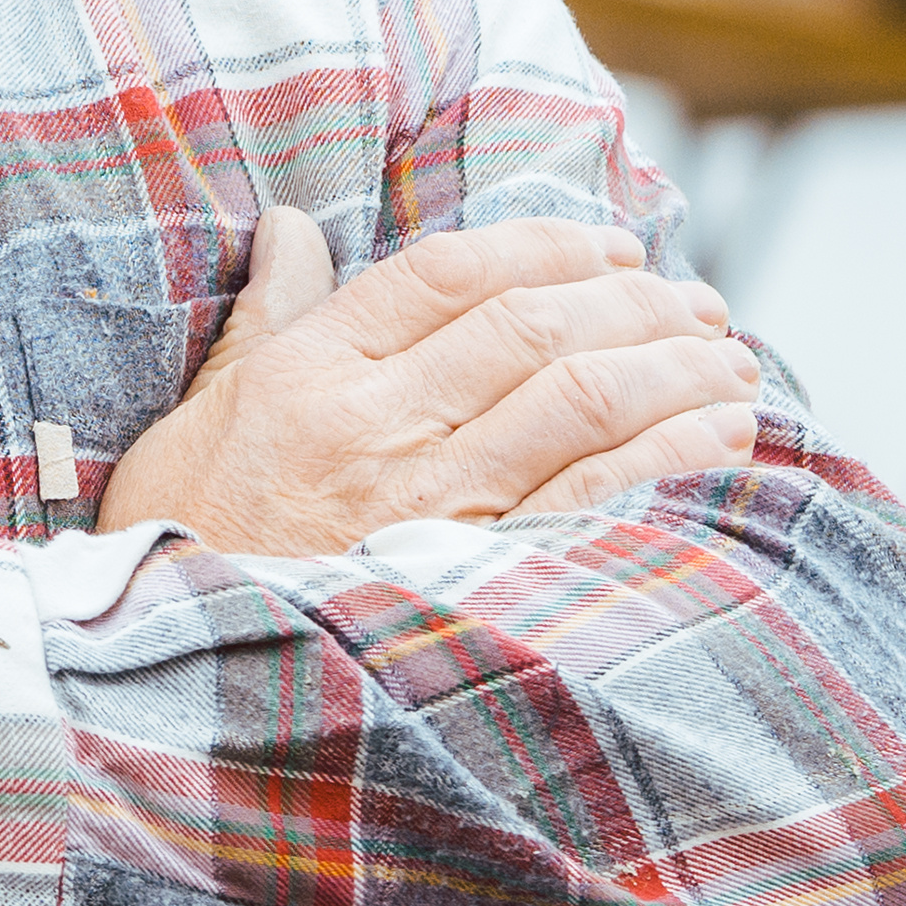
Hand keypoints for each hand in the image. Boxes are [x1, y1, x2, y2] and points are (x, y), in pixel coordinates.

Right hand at [90, 209, 765, 554]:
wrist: (178, 680)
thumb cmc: (190, 541)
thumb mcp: (201, 418)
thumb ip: (267, 318)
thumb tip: (290, 226)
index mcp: (306, 375)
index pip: (449, 271)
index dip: (545, 244)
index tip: (611, 245)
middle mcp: (372, 427)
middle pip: (532, 327)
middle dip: (635, 300)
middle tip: (694, 299)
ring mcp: (426, 505)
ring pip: (580, 398)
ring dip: (672, 367)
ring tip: (727, 356)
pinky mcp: (472, 578)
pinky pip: (597, 497)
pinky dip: (672, 454)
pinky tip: (722, 432)